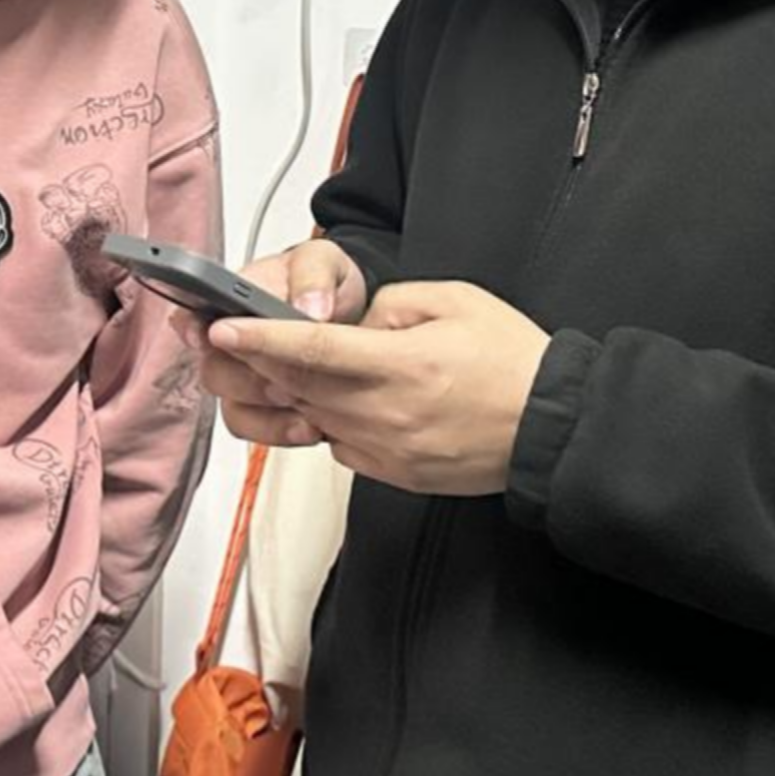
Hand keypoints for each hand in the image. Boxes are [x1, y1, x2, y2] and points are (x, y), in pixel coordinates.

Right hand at [179, 240, 369, 449]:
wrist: (351, 315)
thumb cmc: (324, 282)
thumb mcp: (323, 261)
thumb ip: (314, 276)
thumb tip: (308, 309)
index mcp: (229, 302)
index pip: (191, 317)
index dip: (193, 330)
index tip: (210, 335)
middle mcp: (229, 344)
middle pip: (212, 370)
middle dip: (247, 376)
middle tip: (281, 375)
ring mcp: (246, 378)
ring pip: (231, 406)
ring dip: (265, 409)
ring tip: (302, 404)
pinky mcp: (267, 407)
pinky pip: (254, 428)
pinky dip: (279, 429)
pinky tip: (310, 424)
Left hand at [208, 279, 549, 494]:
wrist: (552, 428)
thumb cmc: (512, 361)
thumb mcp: (454, 301)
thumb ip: (390, 304)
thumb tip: (352, 321)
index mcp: (400, 365)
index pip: (312, 350)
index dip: (260, 339)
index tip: (222, 330)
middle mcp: (386, 412)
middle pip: (300, 386)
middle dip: (259, 362)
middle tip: (231, 341)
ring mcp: (388, 450)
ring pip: (314, 417)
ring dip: (292, 392)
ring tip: (283, 365)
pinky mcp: (394, 474)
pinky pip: (340, 444)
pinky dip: (329, 421)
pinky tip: (346, 400)